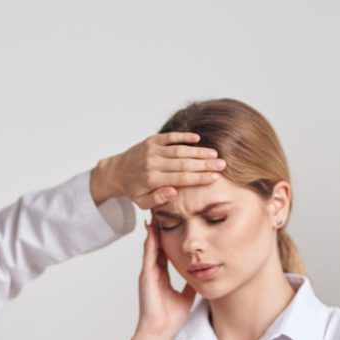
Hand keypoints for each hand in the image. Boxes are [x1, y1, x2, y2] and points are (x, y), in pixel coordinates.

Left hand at [90, 132, 225, 207]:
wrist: (116, 172)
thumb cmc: (133, 189)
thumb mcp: (142, 202)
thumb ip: (158, 200)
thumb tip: (174, 192)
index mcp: (152, 180)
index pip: (180, 178)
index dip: (199, 178)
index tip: (215, 177)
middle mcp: (152, 163)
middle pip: (183, 163)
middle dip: (204, 164)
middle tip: (222, 165)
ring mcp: (152, 150)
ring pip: (179, 150)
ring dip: (198, 151)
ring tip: (214, 154)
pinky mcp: (151, 140)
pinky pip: (170, 137)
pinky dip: (184, 137)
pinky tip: (198, 139)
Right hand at [135, 221, 195, 339]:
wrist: (159, 332)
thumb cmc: (170, 319)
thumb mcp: (186, 296)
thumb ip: (190, 284)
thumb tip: (201, 275)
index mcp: (162, 277)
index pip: (165, 252)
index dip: (169, 237)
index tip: (175, 223)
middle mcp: (153, 272)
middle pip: (156, 245)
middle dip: (159, 229)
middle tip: (163, 211)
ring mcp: (148, 274)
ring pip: (151, 246)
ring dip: (153, 230)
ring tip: (156, 213)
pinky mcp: (146, 277)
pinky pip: (148, 255)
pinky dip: (150, 242)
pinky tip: (152, 229)